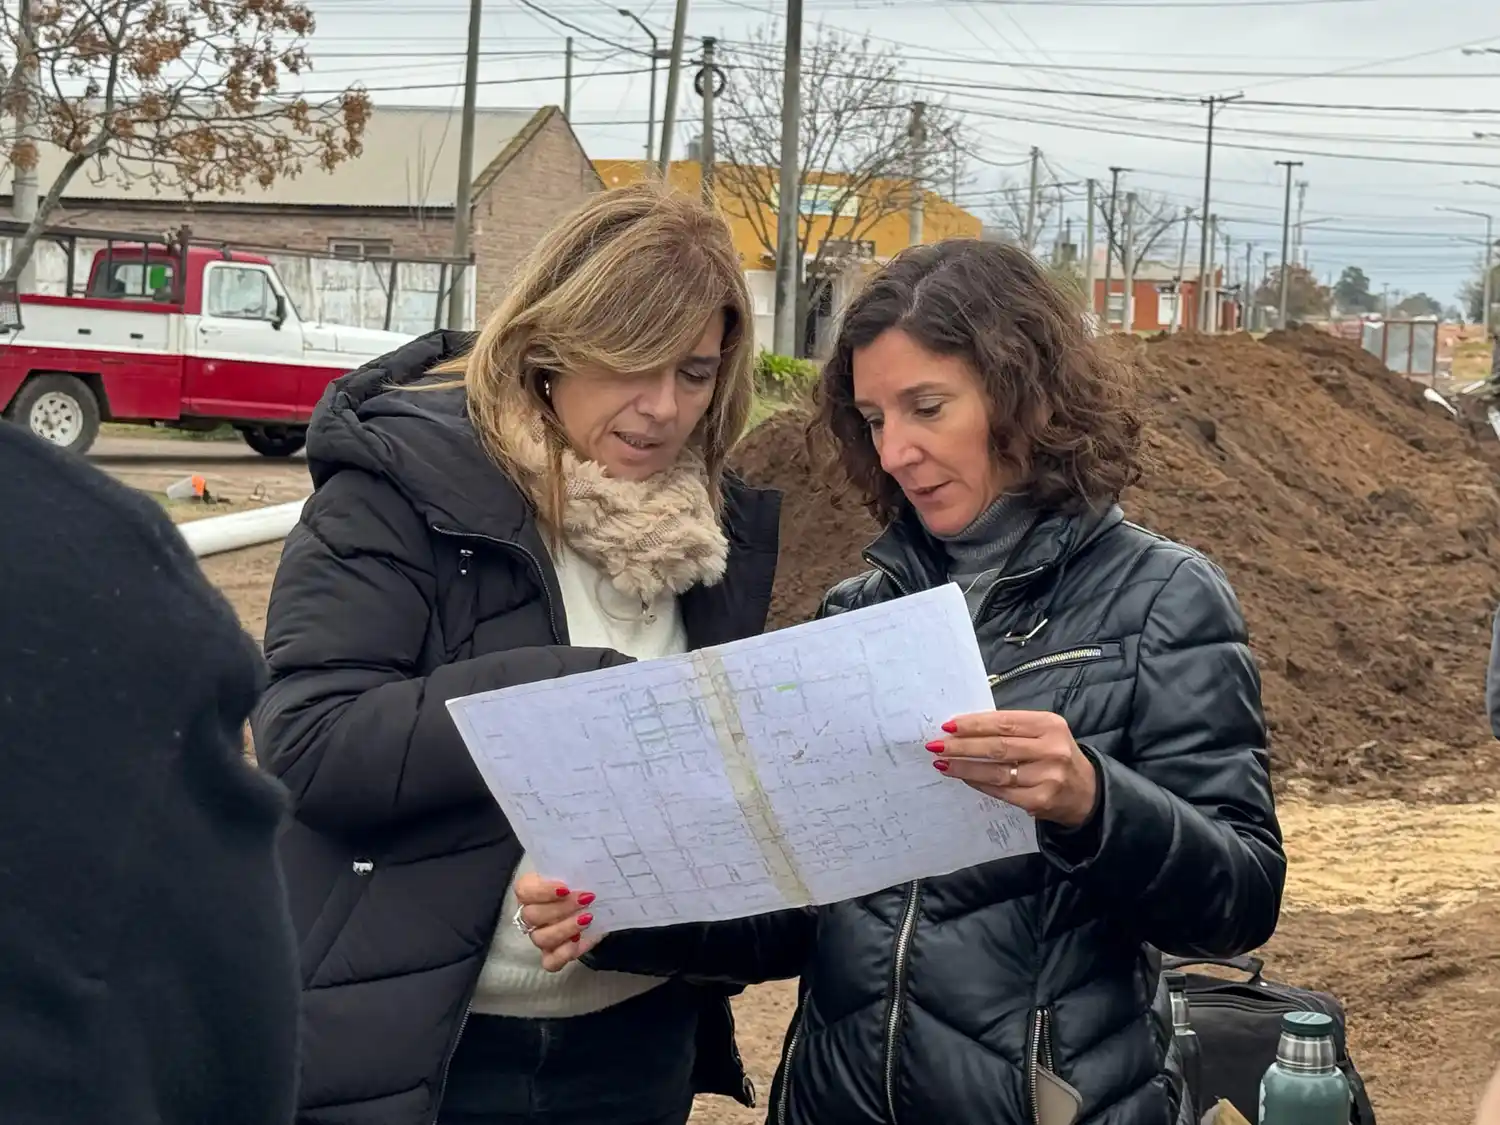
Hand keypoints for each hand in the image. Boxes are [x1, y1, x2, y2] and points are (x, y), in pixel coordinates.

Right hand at [513, 873, 601, 971]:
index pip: (524, 891)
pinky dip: (565, 954)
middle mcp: (529, 914)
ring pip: (541, 939)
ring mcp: (539, 936)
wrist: (592, 900)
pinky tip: (580, 941)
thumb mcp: (574, 869)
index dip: (543, 891)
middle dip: (561, 908)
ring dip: (565, 929)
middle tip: (586, 899)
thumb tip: (588, 863)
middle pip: (532, 916)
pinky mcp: (551, 955)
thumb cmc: (578, 880)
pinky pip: (550, 962)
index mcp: (529, 889)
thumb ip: (573, 866)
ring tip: (587, 918)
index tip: (566, 887)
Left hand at [927, 709, 1098, 827]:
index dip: (973, 724)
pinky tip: (963, 776)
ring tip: (942, 762)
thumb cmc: (1055, 755)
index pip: (1003, 722)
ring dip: (964, 766)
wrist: (1086, 792)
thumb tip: (964, 728)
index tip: (948, 726)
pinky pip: (1000, 790)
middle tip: (936, 745)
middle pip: (997, 746)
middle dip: (962, 746)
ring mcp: (1047, 777)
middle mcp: (1051, 749)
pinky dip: (978, 782)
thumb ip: (1011, 728)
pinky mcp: (1040, 800)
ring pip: (996, 771)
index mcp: (1049, 725)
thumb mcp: (1043, 732)